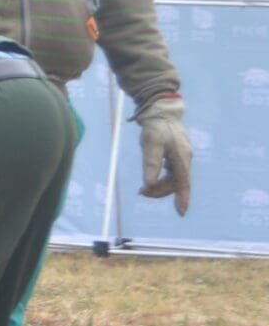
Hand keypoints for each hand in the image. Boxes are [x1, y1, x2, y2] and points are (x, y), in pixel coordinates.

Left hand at [136, 94, 192, 216]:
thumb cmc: (155, 128)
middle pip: (176, 183)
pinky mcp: (177, 156)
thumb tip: (148, 185)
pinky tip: (150, 182)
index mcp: (182, 157)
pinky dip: (161, 180)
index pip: (183, 183)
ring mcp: (182, 157)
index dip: (182, 198)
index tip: (181, 213)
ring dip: (159, 186)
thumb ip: (150, 165)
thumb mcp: (150, 145)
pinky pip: (171, 174)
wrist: (160, 112)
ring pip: (173, 180)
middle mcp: (185, 158)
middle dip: (160, 191)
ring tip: (142, 190)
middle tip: (141, 192)